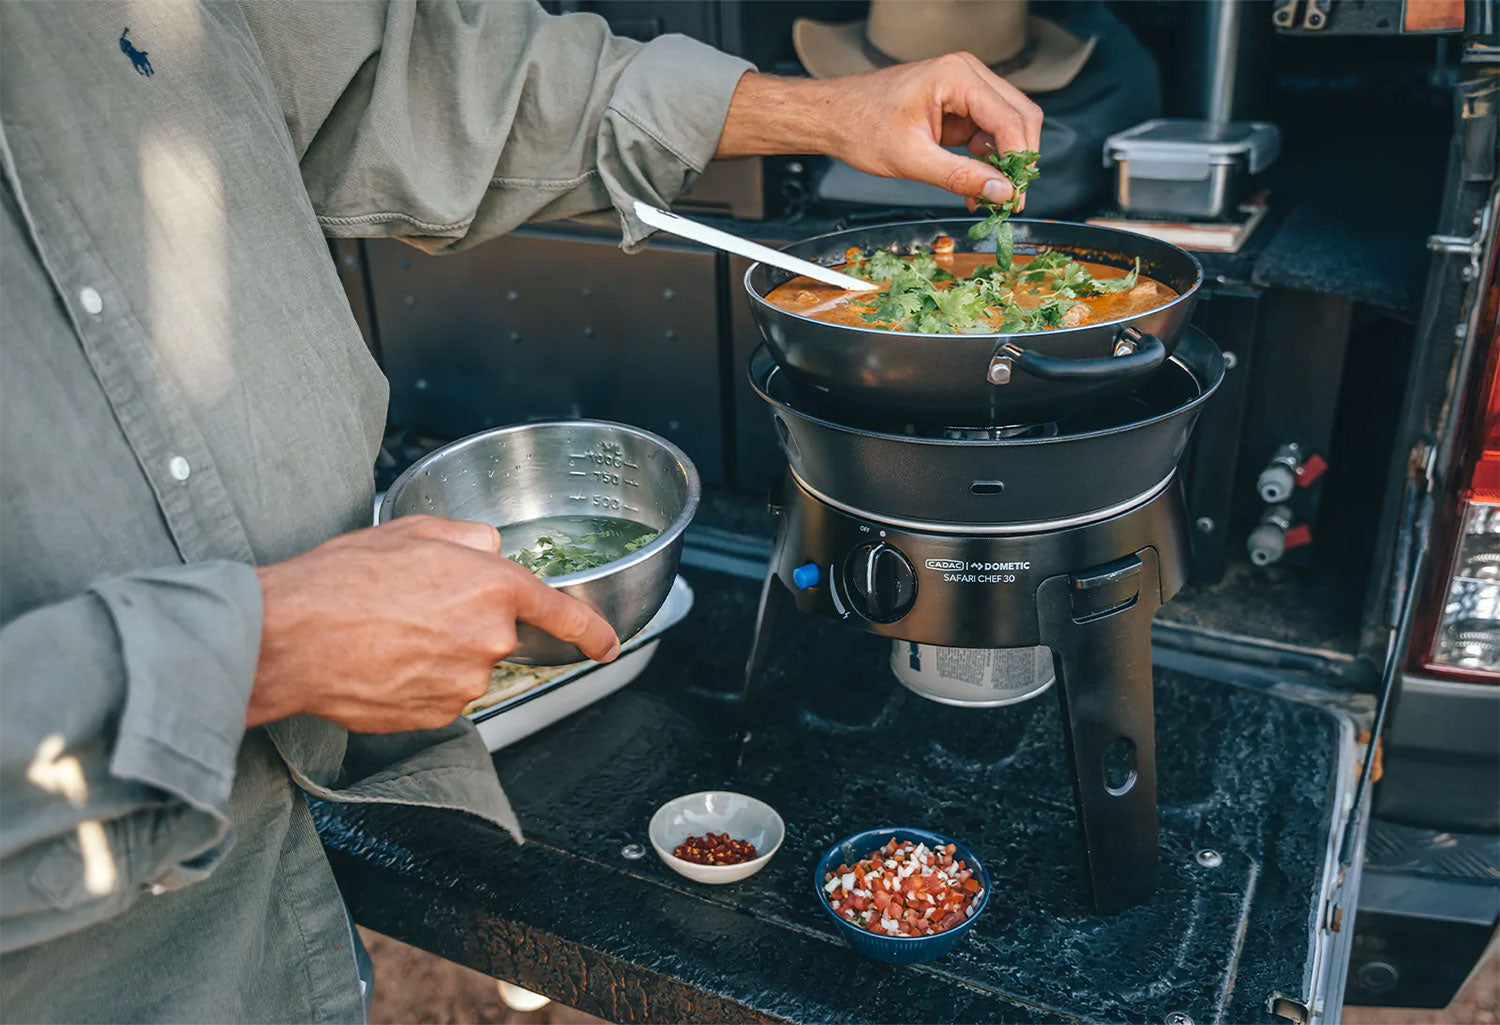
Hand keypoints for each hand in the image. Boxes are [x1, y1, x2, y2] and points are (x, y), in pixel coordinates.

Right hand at [248, 516, 620, 732]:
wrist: (291, 638)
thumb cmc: (343, 579)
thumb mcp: (414, 530)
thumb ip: (469, 538)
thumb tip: (489, 549)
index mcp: (494, 587)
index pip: (564, 614)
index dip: (593, 631)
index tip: (608, 645)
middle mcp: (489, 640)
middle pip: (498, 636)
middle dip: (464, 622)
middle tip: (410, 607)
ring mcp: (463, 683)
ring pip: (466, 666)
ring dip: (438, 652)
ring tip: (386, 632)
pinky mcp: (434, 715)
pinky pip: (439, 695)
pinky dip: (416, 680)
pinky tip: (381, 660)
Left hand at [717, 54, 1042, 209]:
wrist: (834, 116)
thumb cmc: (861, 126)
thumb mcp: (911, 159)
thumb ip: (959, 176)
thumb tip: (1001, 192)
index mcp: (956, 77)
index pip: (1011, 120)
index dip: (1019, 162)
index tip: (1016, 198)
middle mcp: (967, 74)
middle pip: (1020, 117)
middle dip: (1018, 161)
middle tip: (1009, 200)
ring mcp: (965, 87)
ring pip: (1008, 126)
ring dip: (1002, 163)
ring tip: (986, 197)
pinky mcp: (959, 104)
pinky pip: (987, 132)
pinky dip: (986, 160)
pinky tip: (974, 185)